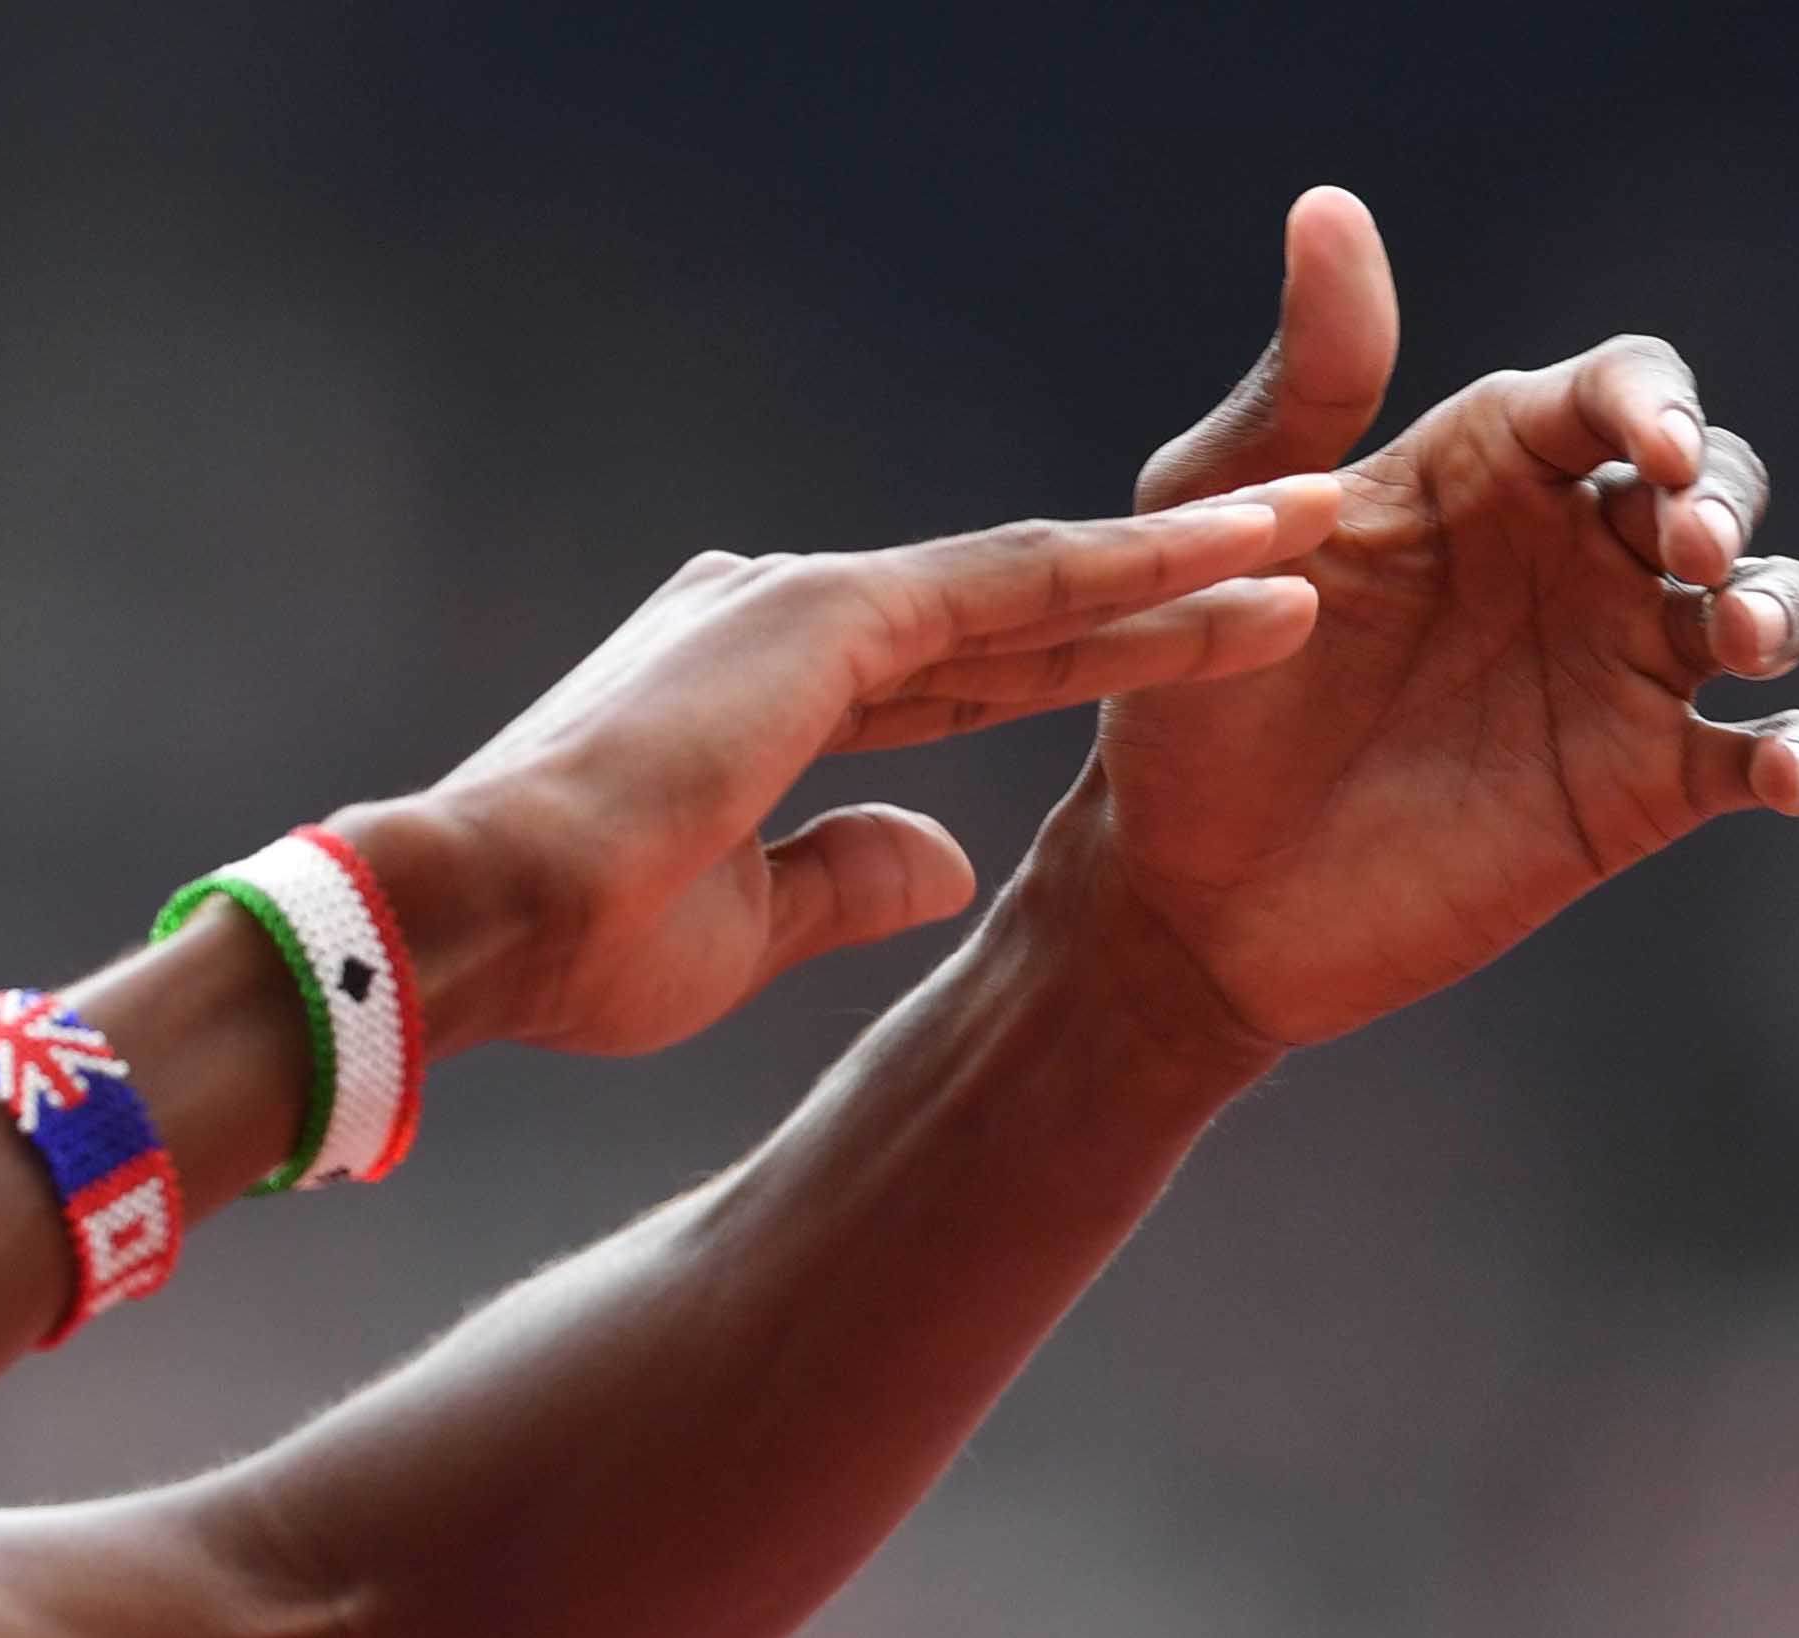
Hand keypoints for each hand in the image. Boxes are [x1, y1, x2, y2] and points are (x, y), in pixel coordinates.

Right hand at [355, 480, 1340, 1057]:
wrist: (477, 918)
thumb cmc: (574, 944)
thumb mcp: (748, 927)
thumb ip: (852, 875)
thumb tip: (953, 855)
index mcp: (757, 689)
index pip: (957, 678)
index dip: (1077, 667)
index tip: (1181, 661)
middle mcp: (780, 616)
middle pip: (1015, 612)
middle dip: (1159, 592)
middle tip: (1296, 554)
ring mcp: (806, 604)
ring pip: (1036, 583)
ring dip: (1184, 562)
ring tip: (1321, 533)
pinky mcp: (829, 613)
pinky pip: (1020, 586)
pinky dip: (1138, 571)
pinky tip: (1245, 553)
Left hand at [1068, 186, 1798, 1052]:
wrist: (1180, 885)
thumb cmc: (1185, 694)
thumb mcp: (1220, 524)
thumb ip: (1301, 382)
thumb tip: (1328, 209)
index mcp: (1483, 470)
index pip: (1615, 392)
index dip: (1652, 403)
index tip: (1641, 450)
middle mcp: (1570, 554)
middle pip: (1712, 480)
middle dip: (1725, 494)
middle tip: (1690, 545)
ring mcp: (1614, 668)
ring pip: (1763, 601)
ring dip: (1781, 602)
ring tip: (1740, 632)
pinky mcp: (1638, 785)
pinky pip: (1756, 755)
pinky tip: (1782, 767)